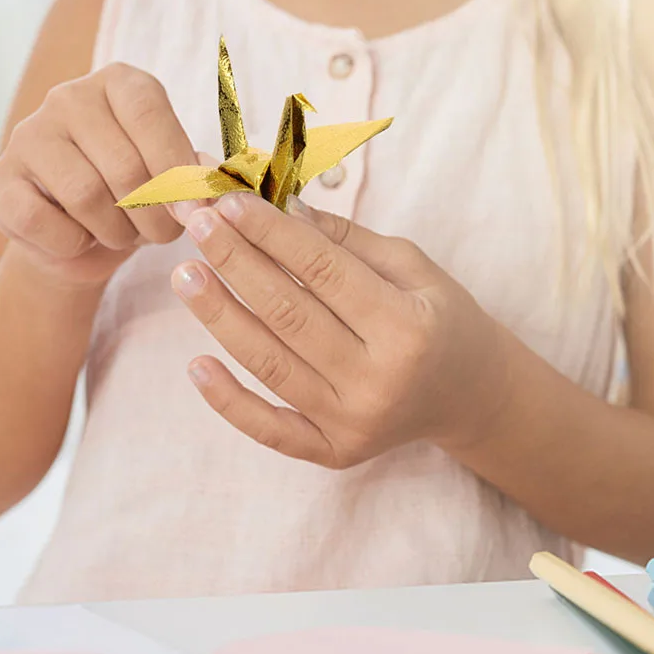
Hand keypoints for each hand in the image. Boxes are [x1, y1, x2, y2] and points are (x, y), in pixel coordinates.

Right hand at [0, 63, 205, 285]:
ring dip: (116, 232)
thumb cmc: (136, 201)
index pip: (150, 115)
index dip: (177, 170)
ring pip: (86, 195)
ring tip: (123, 235)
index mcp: (119, 83)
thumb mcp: (173, 181)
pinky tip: (79, 238)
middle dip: (154, 216)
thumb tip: (210, 187)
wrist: (80, 241)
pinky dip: (72, 244)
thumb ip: (194, 177)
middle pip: (124, 165)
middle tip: (162, 234)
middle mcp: (69, 97)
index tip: (197, 212)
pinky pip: (43, 221)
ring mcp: (28, 135)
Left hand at [171, 193, 505, 467]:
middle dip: (235, 263)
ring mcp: (354, 421)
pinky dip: (229, 401)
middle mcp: (379, 379)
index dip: (270, 232)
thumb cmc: (439, 319)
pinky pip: (271, 429)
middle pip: (289, 313)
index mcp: (406, 325)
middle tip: (196, 224)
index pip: (322, 270)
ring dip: (219, 317)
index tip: (229, 201)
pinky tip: (195, 366)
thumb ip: (345, 240)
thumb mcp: (411, 266)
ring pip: (270, 364)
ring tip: (185, 276)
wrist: (468, 393)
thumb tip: (276, 206)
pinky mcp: (334, 451)